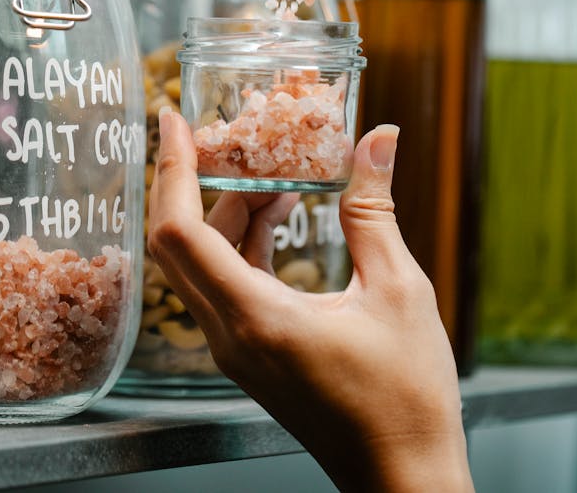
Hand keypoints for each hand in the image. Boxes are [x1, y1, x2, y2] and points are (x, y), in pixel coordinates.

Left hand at [148, 110, 473, 492]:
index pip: (180, 233)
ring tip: (272, 169)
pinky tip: (281, 213)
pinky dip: (245, 241)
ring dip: (229, 209)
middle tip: (214, 131)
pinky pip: (227, 283)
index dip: (171, 169)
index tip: (172, 119)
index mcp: (256, 318)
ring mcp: (236, 348)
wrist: (402, 477)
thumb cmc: (405, 396)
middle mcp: (230, 335)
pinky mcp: (250, 353)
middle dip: (190, 180)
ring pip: (204, 261)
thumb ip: (374, 210)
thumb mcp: (397, 290)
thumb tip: (378, 140)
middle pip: (179, 243)